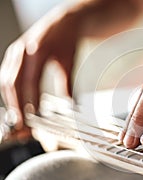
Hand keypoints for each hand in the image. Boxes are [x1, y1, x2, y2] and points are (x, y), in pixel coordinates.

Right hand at [0, 6, 78, 134]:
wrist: (63, 22)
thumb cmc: (67, 41)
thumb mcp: (69, 62)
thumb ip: (67, 84)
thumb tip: (69, 107)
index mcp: (38, 51)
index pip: (30, 82)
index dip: (29, 102)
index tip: (32, 119)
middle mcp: (22, 50)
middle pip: (12, 83)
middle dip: (16, 106)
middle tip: (22, 126)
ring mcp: (15, 52)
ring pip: (6, 81)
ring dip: (11, 101)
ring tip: (20, 119)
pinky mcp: (13, 55)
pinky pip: (7, 76)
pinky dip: (10, 92)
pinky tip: (17, 104)